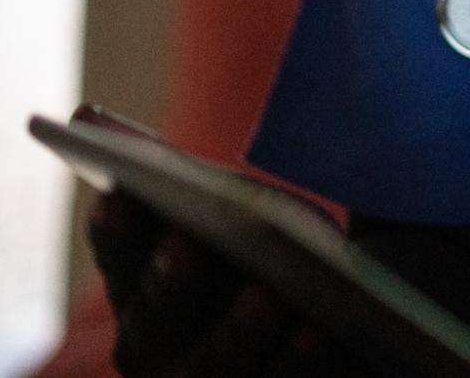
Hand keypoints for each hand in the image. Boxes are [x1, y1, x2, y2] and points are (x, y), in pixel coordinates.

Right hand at [87, 190, 366, 376]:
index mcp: (147, 287)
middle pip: (156, 320)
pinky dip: (297, 364)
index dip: (117, 227)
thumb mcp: (257, 209)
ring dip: (237, 330)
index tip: (117, 191)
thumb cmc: (294, 250)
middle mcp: (161, 352)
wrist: (365, 324)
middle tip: (189, 243)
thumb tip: (104, 117)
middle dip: (171, 282)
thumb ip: (196, 177)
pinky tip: (319, 331)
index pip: (120, 252)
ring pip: (214, 368)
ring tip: (267, 291)